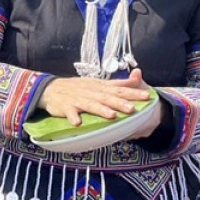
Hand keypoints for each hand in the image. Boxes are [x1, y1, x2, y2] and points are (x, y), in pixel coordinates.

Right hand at [37, 69, 153, 125]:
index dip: (133, 92)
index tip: (147, 96)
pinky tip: (77, 122)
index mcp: (101, 87)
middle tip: (132, 109)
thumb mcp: (100, 83)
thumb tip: (138, 76)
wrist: (51, 89)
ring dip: (100, 110)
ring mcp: (78, 99)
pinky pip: (69, 112)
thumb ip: (119, 83)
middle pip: (107, 97)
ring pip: (91, 105)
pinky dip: (73, 117)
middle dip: (119, 103)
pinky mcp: (66, 107)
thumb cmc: (79, 88)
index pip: (119, 89)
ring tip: (111, 116)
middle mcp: (91, 92)